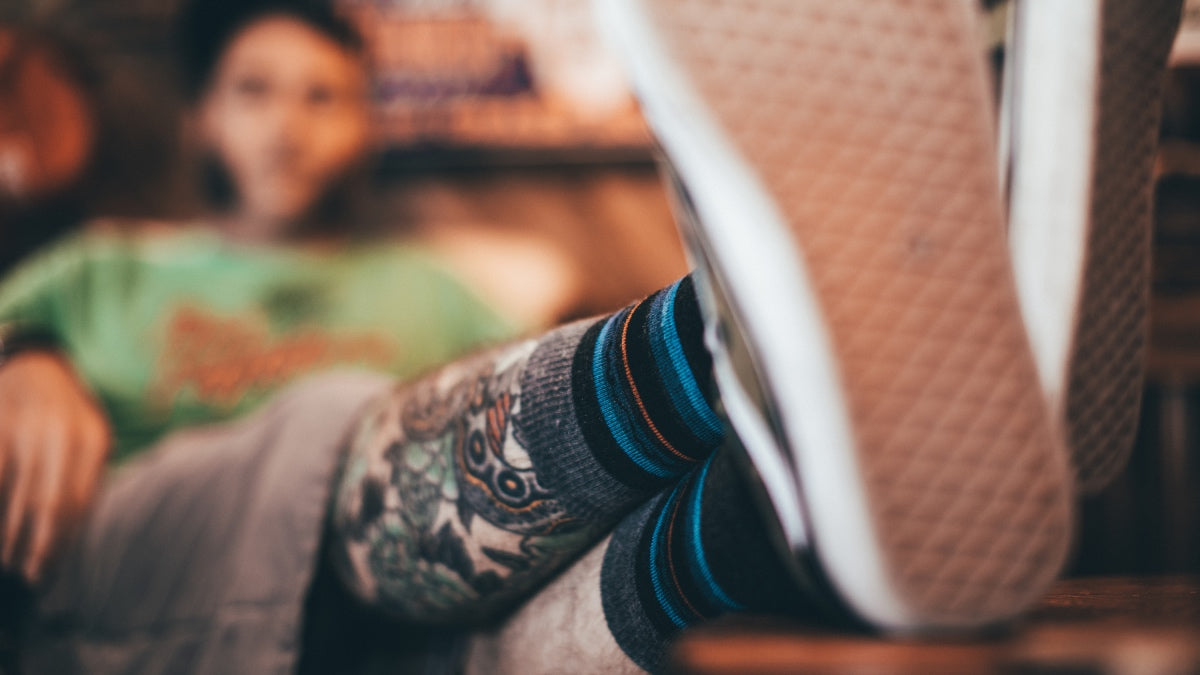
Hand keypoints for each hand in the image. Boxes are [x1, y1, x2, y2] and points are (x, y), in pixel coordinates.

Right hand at [0, 352, 109, 581]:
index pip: (79, 501)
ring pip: (15, 493)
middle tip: (28, 576)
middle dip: (37, 544)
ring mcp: (26, 429)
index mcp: (93, 439)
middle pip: (48, 502)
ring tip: (7, 561)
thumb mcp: (92, 436)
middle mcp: (61, 434)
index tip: (53, 570)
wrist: (34, 363)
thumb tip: (80, 530)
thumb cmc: (68, 412)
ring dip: (9, 532)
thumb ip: (89, 476)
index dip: (64, 539)